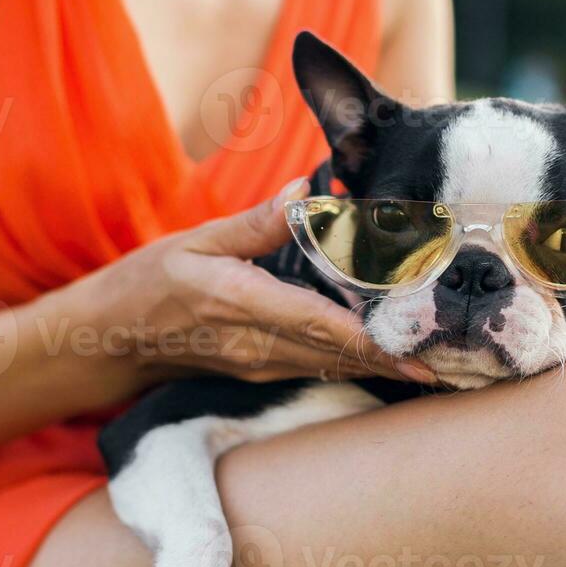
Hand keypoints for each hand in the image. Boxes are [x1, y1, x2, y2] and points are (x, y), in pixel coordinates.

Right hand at [83, 178, 436, 387]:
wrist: (111, 341)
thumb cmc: (148, 283)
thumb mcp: (194, 240)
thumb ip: (254, 223)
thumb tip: (308, 192)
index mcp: (238, 303)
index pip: (316, 324)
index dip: (368, 339)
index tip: (414, 349)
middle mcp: (254, 346)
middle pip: (337, 354)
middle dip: (395, 360)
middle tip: (454, 361)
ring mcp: (258, 367)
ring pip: (332, 367)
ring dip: (382, 368)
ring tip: (438, 367)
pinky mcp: (260, 374)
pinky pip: (316, 368)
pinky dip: (354, 364)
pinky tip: (390, 361)